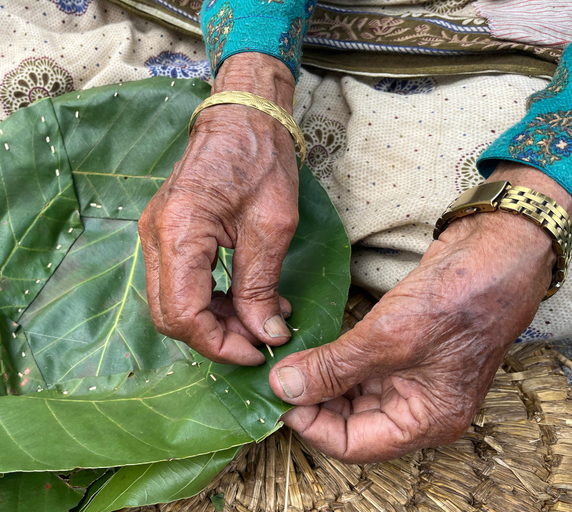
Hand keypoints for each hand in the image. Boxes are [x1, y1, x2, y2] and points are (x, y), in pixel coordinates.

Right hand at [138, 53, 297, 365]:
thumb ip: (261, 286)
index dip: (218, 344)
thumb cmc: (260, 160)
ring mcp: (154, 236)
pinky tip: (244, 297)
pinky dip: (208, 301)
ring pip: (171, 304)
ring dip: (213, 321)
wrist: (241, 117)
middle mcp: (155, 237)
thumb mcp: (272, 227)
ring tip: (262, 315)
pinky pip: (177, 284)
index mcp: (179, 232)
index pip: (183, 315)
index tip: (257, 352)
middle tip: (260, 337)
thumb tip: (265, 335)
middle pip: (168, 317)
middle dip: (215, 337)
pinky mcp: (164, 235)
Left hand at [269, 163, 571, 461]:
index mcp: (426, 421)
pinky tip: (310, 348)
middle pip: (351, 422)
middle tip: (275, 377)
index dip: (312, 426)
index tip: (279, 398)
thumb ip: (333, 368)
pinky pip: (361, 368)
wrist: (495, 252)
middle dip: (312, 402)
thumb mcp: (386, 339)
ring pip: (352, 394)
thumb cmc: (453, 301)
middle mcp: (419, 407)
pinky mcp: (403, 350)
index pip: (354, 445)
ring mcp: (412, 378)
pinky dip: (334, 361)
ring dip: (320, 380)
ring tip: (286, 362)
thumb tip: (284, 387)